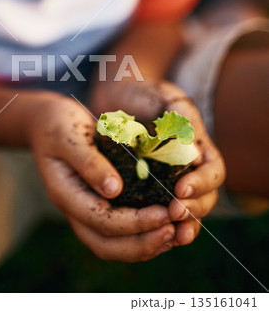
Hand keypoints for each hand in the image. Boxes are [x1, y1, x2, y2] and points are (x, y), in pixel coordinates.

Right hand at [28, 94, 178, 261]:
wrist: (47, 121)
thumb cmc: (57, 124)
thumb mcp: (69, 137)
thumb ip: (89, 162)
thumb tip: (115, 190)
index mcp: (64, 193)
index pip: (100, 221)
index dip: (134, 223)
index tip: (164, 213)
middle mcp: (74, 208)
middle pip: (106, 244)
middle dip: (142, 243)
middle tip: (175, 231)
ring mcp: (84, 208)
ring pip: (113, 244)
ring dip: (145, 244)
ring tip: (176, 234)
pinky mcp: (96, 203)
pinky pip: (118, 231)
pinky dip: (142, 233)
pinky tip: (165, 223)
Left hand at [89, 79, 225, 246]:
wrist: (117, 96)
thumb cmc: (145, 94)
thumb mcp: (166, 98)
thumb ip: (184, 118)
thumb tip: (194, 151)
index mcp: (199, 148)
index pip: (213, 172)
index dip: (202, 184)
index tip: (182, 189)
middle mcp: (187, 169)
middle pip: (204, 198)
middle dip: (193, 209)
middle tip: (175, 214)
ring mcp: (167, 180)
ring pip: (184, 210)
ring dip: (181, 225)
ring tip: (171, 235)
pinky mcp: (145, 187)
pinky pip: (157, 209)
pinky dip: (157, 223)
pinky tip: (149, 232)